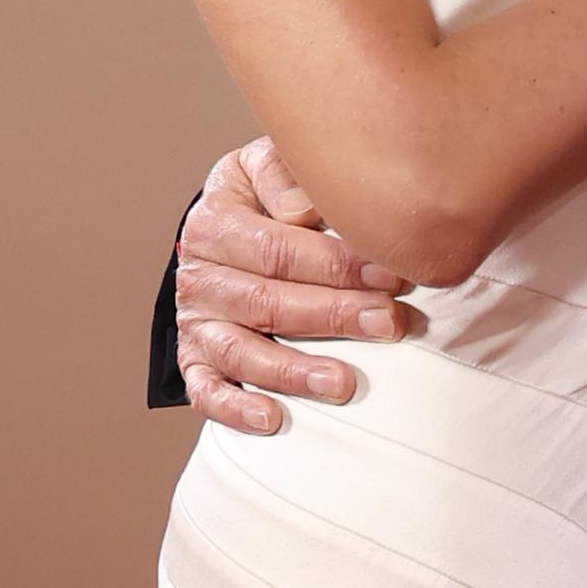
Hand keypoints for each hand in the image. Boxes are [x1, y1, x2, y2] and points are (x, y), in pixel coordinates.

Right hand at [176, 134, 422, 432]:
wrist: (225, 229)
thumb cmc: (265, 199)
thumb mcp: (269, 168)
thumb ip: (288, 177)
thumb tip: (307, 206)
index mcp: (214, 222)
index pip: (278, 248)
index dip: (337, 263)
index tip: (392, 274)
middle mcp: (199, 274)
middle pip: (267, 301)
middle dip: (334, 314)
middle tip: (389, 324)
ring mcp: (196, 321)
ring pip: (241, 351)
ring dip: (293, 370)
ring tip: (343, 383)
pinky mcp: (195, 359)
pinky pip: (206, 391)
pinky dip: (234, 408)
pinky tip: (271, 419)